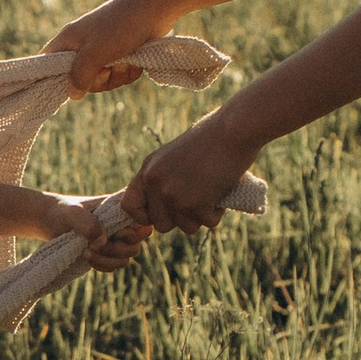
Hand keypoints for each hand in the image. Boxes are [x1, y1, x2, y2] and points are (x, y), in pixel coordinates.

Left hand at [41, 192, 150, 268]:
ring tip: (87, 251)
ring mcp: (115, 240)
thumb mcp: (73, 213)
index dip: (133, 232)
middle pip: (136, 245)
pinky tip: (86, 257)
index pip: (144, 222)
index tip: (115, 231)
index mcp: (121, 209)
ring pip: (125, 258)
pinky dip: (102, 265)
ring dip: (107, 259)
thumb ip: (88, 223)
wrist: (50, 221)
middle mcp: (122, 225)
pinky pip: (113, 266)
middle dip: (117, 249)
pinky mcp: (106, 254)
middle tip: (95, 244)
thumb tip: (103, 241)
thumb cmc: (63, 211)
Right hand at [47, 0, 175, 93]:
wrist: (156, 8)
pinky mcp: (120, 52)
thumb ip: (80, 75)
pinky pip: (118, 74)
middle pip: (80, 79)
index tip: (63, 89)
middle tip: (109, 68)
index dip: (51, 78)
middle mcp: (82, 45)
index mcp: (69, 40)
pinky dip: (129, 71)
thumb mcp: (96, 53)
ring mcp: (102, 49)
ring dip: (118, 75)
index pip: (47, 62)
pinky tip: (137, 60)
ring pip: (102, 79)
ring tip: (127, 59)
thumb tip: (72, 95)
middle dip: (99, 79)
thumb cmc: (121, 26)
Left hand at [125, 118, 268, 235]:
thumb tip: (159, 210)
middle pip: (161, 224)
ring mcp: (174, 197)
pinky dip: (216, 213)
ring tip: (210, 192)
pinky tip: (221, 192)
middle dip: (180, 218)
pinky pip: (206, 223)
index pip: (129, 206)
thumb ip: (161, 180)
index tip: (160, 215)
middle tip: (196, 201)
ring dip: (200, 216)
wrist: (231, 132)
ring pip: (186, 227)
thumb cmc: (208, 141)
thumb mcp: (171, 157)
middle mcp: (156, 185)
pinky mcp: (195, 205)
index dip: (144, 216)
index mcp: (148, 170)